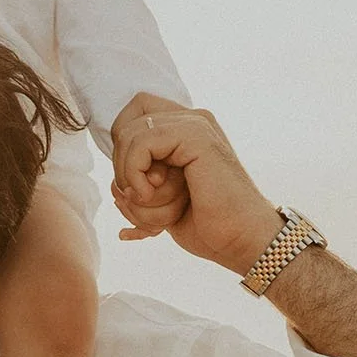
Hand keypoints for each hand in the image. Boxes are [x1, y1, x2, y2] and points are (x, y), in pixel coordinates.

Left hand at [110, 96, 282, 273]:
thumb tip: (113, 185)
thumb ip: (141, 185)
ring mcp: (195, 124)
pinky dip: (135, 174)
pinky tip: (150, 195)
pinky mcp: (196, 136)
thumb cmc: (208, 227)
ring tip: (152, 203)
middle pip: (125, 125)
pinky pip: (141, 143)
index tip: (135, 186)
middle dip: (122, 168)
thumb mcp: (164, 204)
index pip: (132, 116)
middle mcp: (191, 120)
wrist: (242, 240)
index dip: (121, 149)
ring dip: (130, 179)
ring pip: (129, 136)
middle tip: (143, 199)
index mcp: (185, 131)